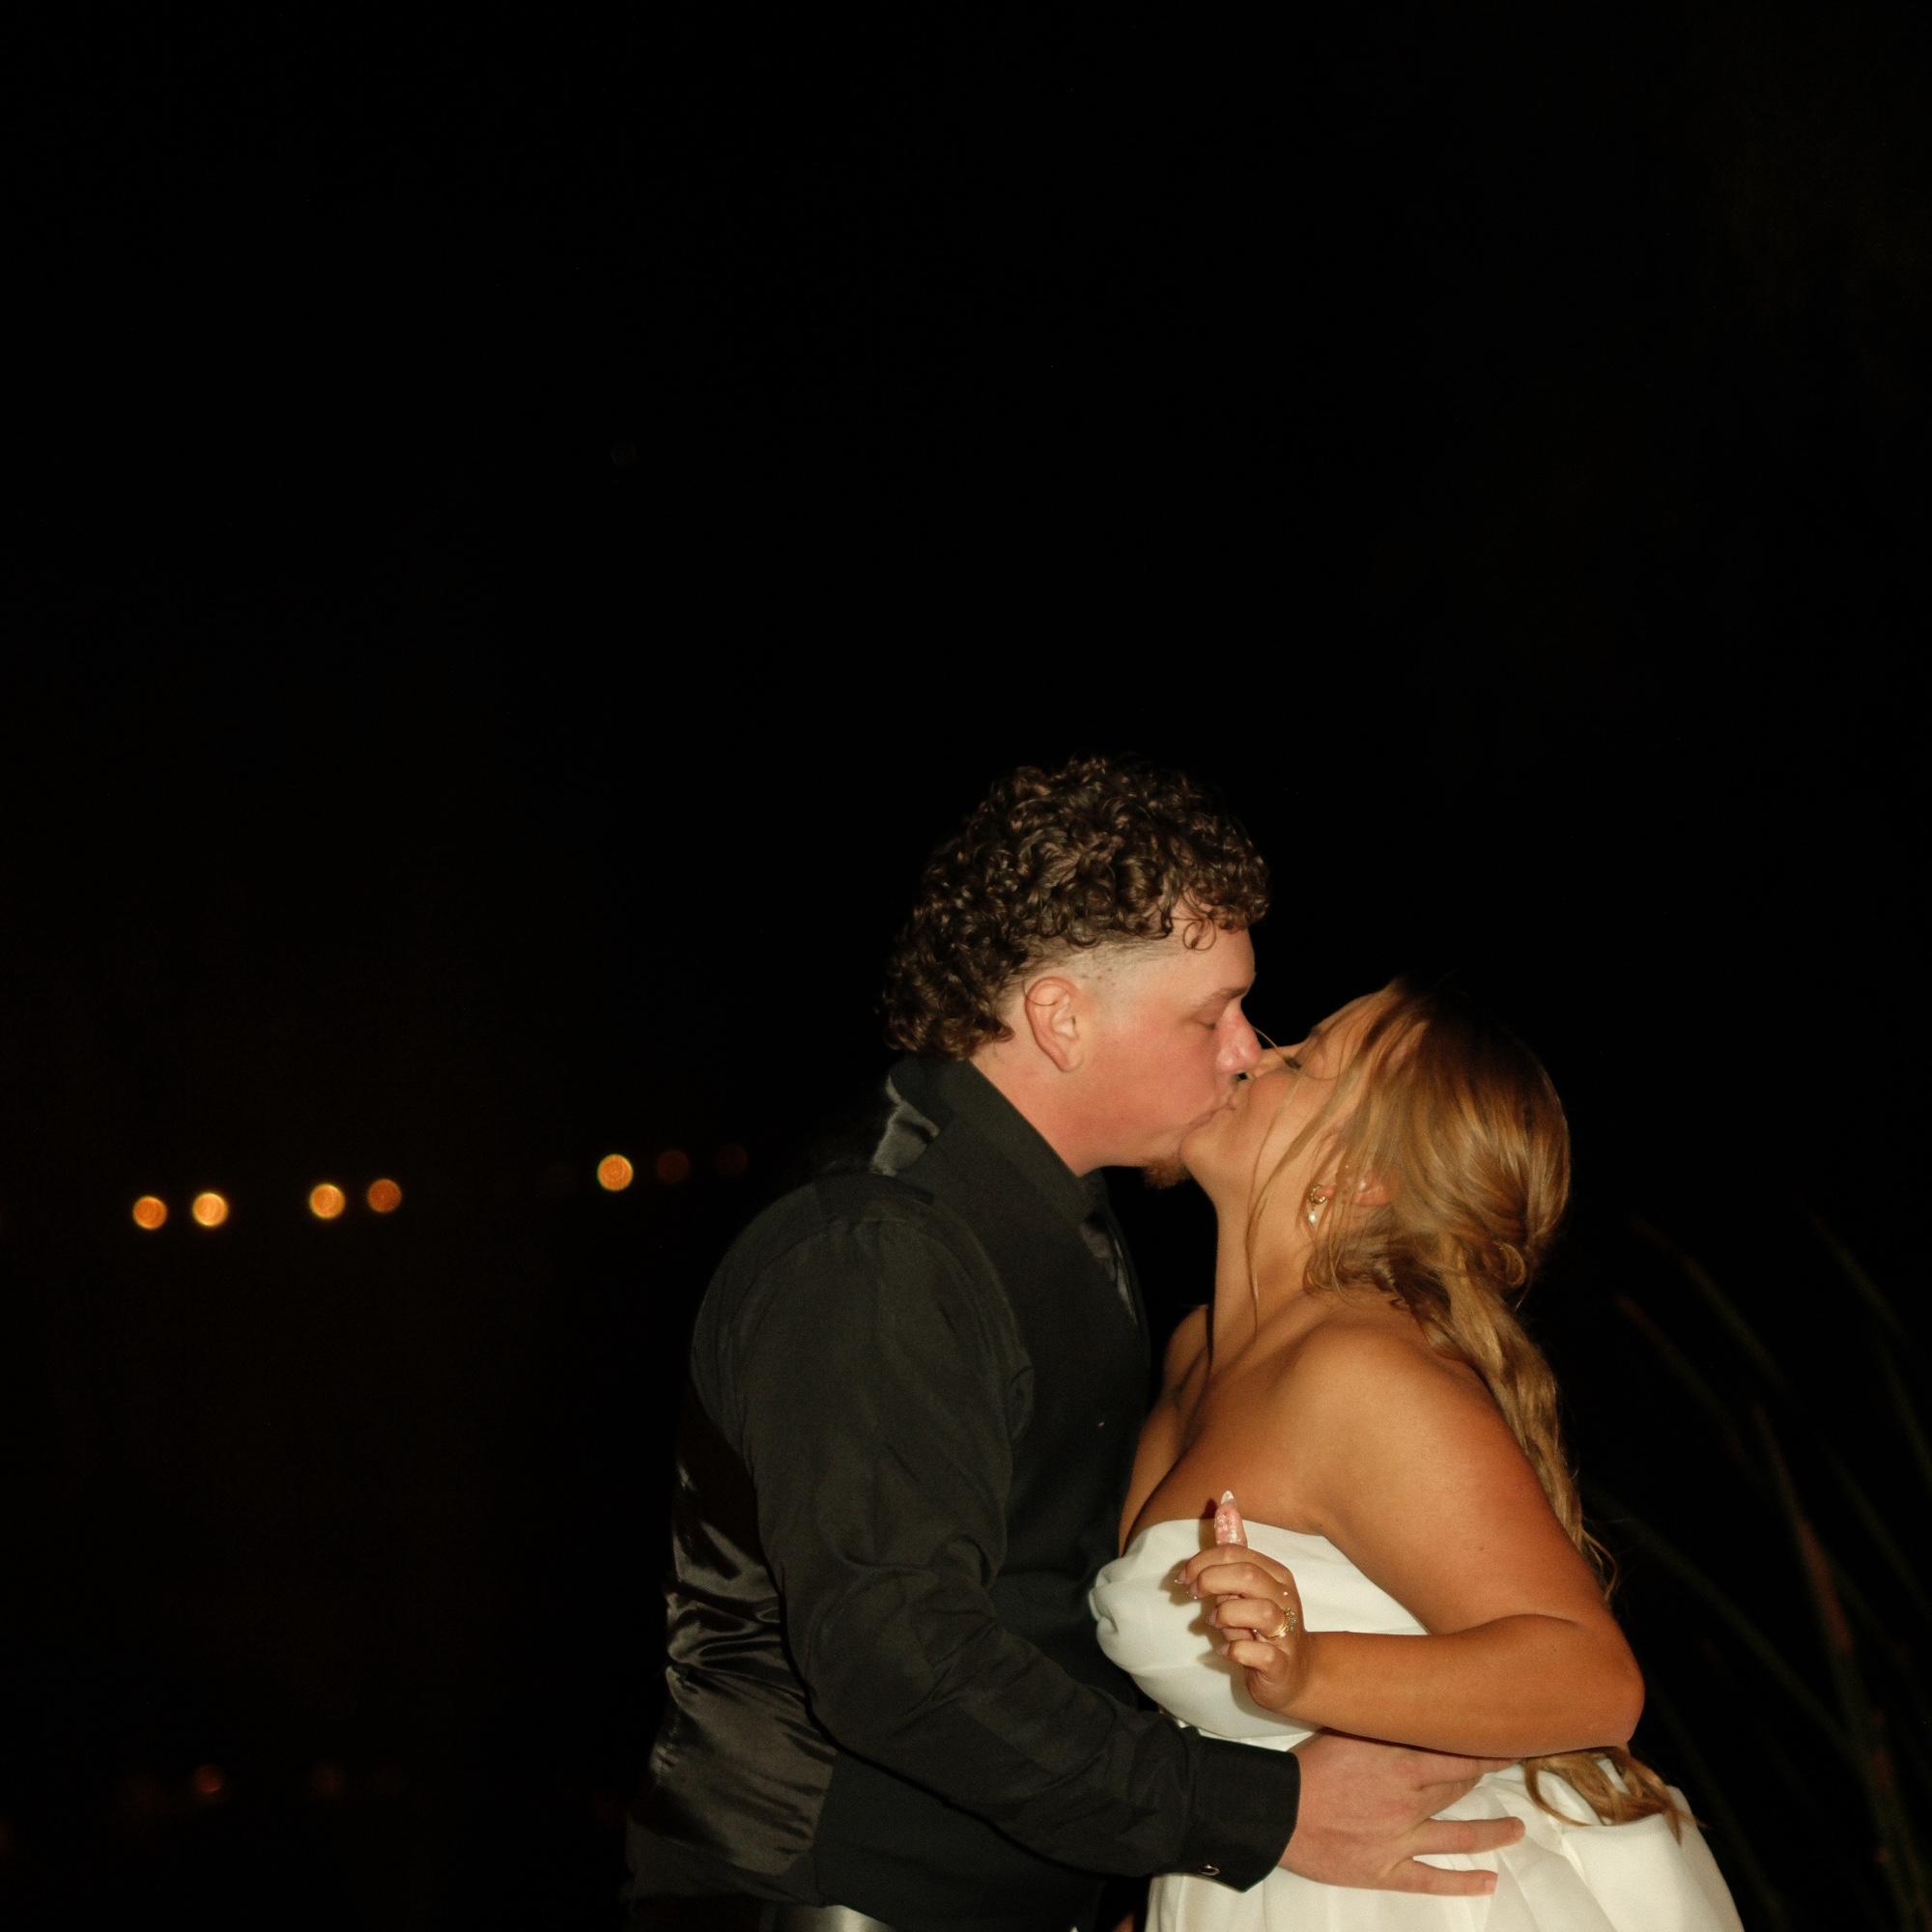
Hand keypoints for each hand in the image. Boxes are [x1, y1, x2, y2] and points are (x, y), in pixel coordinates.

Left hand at [1177, 1491, 1312, 1718]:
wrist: (1296, 1673)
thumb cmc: (1262, 1623)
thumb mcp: (1247, 1583)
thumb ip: (1234, 1545)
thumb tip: (1225, 1501)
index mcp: (1275, 1575)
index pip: (1237, 1554)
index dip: (1203, 1561)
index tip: (1182, 1577)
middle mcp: (1285, 1599)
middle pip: (1247, 1575)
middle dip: (1211, 1580)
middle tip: (1192, 1594)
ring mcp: (1286, 1633)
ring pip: (1261, 1611)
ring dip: (1227, 1614)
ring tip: (1213, 1621)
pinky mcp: (1282, 1664)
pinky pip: (1262, 1654)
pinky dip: (1238, 1650)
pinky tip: (1227, 1650)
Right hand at [1285, 1732, 1525, 1895]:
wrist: (1277, 1812)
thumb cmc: (1306, 1766)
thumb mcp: (1345, 1730)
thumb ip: (1379, 1721)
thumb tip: (1404, 1699)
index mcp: (1400, 1762)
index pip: (1456, 1753)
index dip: (1485, 1748)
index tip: (1509, 1741)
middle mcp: (1409, 1800)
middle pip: (1459, 1787)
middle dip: (1483, 1778)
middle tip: (1506, 1772)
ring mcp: (1402, 1838)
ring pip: (1461, 1835)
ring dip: (1494, 1832)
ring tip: (1518, 1829)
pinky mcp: (1388, 1869)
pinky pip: (1433, 1878)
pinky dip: (1464, 1882)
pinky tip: (1488, 1881)